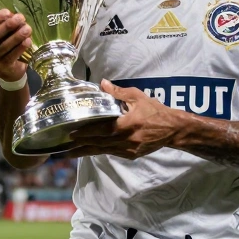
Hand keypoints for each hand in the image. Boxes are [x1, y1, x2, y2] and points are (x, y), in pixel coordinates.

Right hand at [0, 0, 31, 80]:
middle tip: (21, 18)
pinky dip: (20, 48)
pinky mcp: (1, 67)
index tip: (7, 12)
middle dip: (7, 26)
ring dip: (17, 36)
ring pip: (3, 47)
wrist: (6, 64)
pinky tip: (27, 40)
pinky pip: (11, 56)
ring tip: (27, 28)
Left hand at [66, 79, 181, 159]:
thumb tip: (102, 83)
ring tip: (73, 152)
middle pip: (100, 144)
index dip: (86, 133)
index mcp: (126, 124)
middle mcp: (126, 139)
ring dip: (88, 151)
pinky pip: (113, 153)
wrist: (172, 129)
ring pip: (105, 151)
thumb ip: (118, 92)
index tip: (72, 134)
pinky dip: (102, 151)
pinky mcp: (132, 155)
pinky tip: (93, 150)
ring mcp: (129, 149)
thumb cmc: (154, 110)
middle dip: (82, 145)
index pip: (102, 130)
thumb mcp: (137, 97)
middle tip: (66, 146)